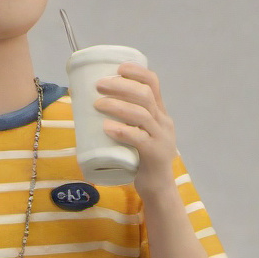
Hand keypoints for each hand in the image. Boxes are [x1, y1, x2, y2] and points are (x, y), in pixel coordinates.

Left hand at [93, 63, 177, 198]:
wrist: (158, 189)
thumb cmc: (141, 160)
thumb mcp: (138, 135)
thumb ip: (126, 121)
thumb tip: (95, 105)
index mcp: (160, 114)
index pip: (153, 84)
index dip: (136, 72)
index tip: (118, 67)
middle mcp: (163, 123)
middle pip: (145, 95)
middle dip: (121, 86)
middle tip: (99, 85)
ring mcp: (161, 138)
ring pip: (141, 114)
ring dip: (118, 106)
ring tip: (98, 104)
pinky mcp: (154, 155)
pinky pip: (138, 138)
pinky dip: (122, 131)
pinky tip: (107, 127)